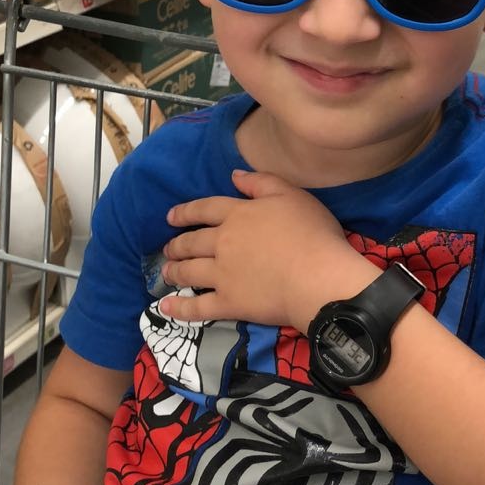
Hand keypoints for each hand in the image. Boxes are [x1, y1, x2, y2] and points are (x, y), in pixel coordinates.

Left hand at [160, 169, 369, 331]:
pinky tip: (166, 308)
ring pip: (190, 271)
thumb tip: (233, 175)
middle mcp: (223, 243)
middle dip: (176, 245)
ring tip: (167, 273)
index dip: (186, 212)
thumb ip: (261, 183)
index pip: (205, 209)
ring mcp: (222, 275)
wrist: (318, 277)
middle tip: (167, 249)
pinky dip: (180, 308)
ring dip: (174, 271)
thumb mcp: (292, 195)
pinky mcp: (228, 303)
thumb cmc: (312, 233)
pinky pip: (198, 307)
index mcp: (238, 215)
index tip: (171, 217)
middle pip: (192, 242)